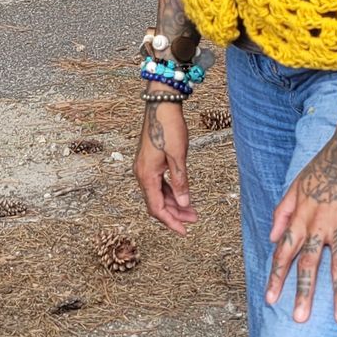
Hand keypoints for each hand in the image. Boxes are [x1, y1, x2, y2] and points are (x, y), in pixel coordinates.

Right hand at [135, 98, 195, 232]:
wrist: (161, 105)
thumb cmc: (169, 127)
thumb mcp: (178, 156)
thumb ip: (180, 181)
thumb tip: (185, 204)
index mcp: (146, 175)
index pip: (156, 208)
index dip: (170, 222)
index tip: (184, 231)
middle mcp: (142, 174)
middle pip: (156, 203)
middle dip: (175, 214)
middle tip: (194, 220)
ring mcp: (145, 168)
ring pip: (158, 194)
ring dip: (174, 204)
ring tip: (192, 210)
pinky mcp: (150, 162)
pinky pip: (159, 184)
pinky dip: (171, 192)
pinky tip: (182, 195)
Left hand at [267, 114, 336, 323]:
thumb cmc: (324, 164)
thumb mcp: (295, 185)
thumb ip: (282, 212)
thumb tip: (270, 239)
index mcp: (300, 217)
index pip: (283, 252)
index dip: (276, 277)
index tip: (270, 300)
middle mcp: (318, 224)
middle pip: (309, 264)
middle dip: (303, 293)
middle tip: (300, 319)